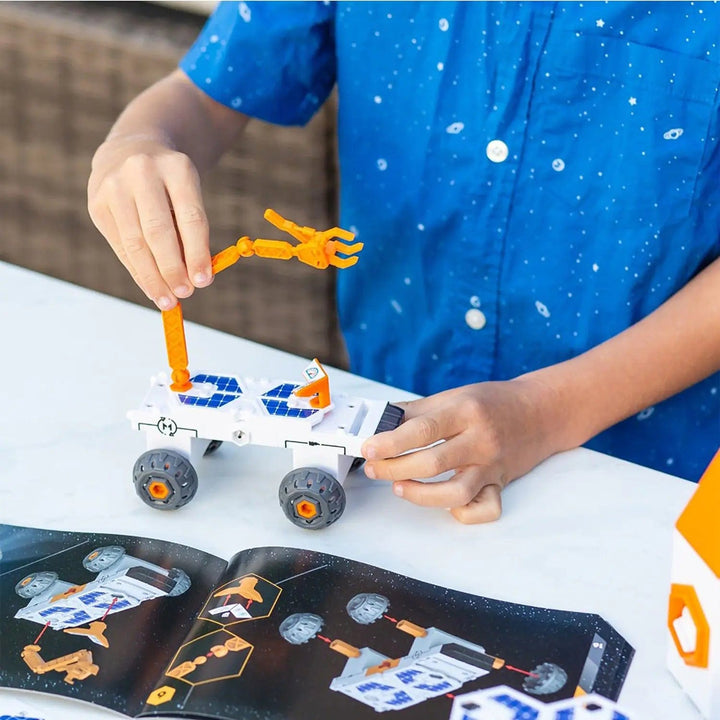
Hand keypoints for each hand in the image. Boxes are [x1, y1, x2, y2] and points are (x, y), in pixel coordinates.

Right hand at [87, 135, 211, 309]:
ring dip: (153, 277)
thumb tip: (193, 279)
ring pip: (135, 242)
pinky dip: (138, 271)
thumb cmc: (169, 184)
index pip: (190, 217)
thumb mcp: (187, 194)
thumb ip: (189, 231)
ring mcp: (115, 186)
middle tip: (185, 294)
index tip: (204, 281)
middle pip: (159, 231)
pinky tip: (151, 288)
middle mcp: (143, 172)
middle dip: (172, 268)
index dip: (197, 252)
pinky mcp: (97, 203)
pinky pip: (121, 246)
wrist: (131, 151)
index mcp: (177, 168)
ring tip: (168, 299)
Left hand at [361, 377, 564, 523]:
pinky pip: (484, 509)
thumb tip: (379, 423)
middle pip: (432, 464)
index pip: (421, 430)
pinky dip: (462, 513)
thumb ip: (416, 411)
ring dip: (420, 495)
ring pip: (455, 493)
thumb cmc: (492, 402)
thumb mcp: (454, 396)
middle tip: (374, 467)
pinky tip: (443, 504)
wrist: (541, 412)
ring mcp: (492, 466)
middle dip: (393, 468)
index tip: (368, 447)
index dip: (390, 442)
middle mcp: (481, 440)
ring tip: (398, 486)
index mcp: (466, 412)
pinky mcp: (500, 484)